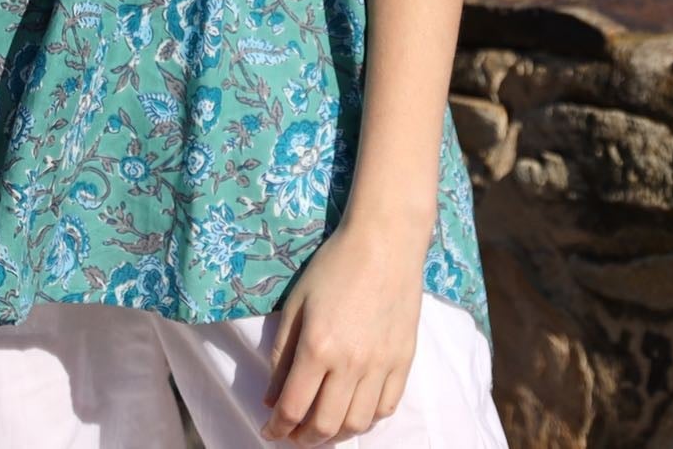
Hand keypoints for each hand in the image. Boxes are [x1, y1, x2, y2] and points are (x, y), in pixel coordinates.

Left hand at [259, 216, 426, 443]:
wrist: (384, 243)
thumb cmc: (334, 265)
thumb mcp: (296, 304)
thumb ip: (282, 353)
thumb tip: (271, 398)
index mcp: (318, 346)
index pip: (293, 406)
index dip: (277, 427)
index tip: (268, 431)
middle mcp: (351, 364)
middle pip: (325, 425)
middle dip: (303, 438)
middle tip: (292, 435)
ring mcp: (381, 366)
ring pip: (357, 424)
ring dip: (334, 435)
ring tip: (320, 429)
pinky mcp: (403, 361)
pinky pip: (386, 408)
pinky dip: (367, 419)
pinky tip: (353, 411)